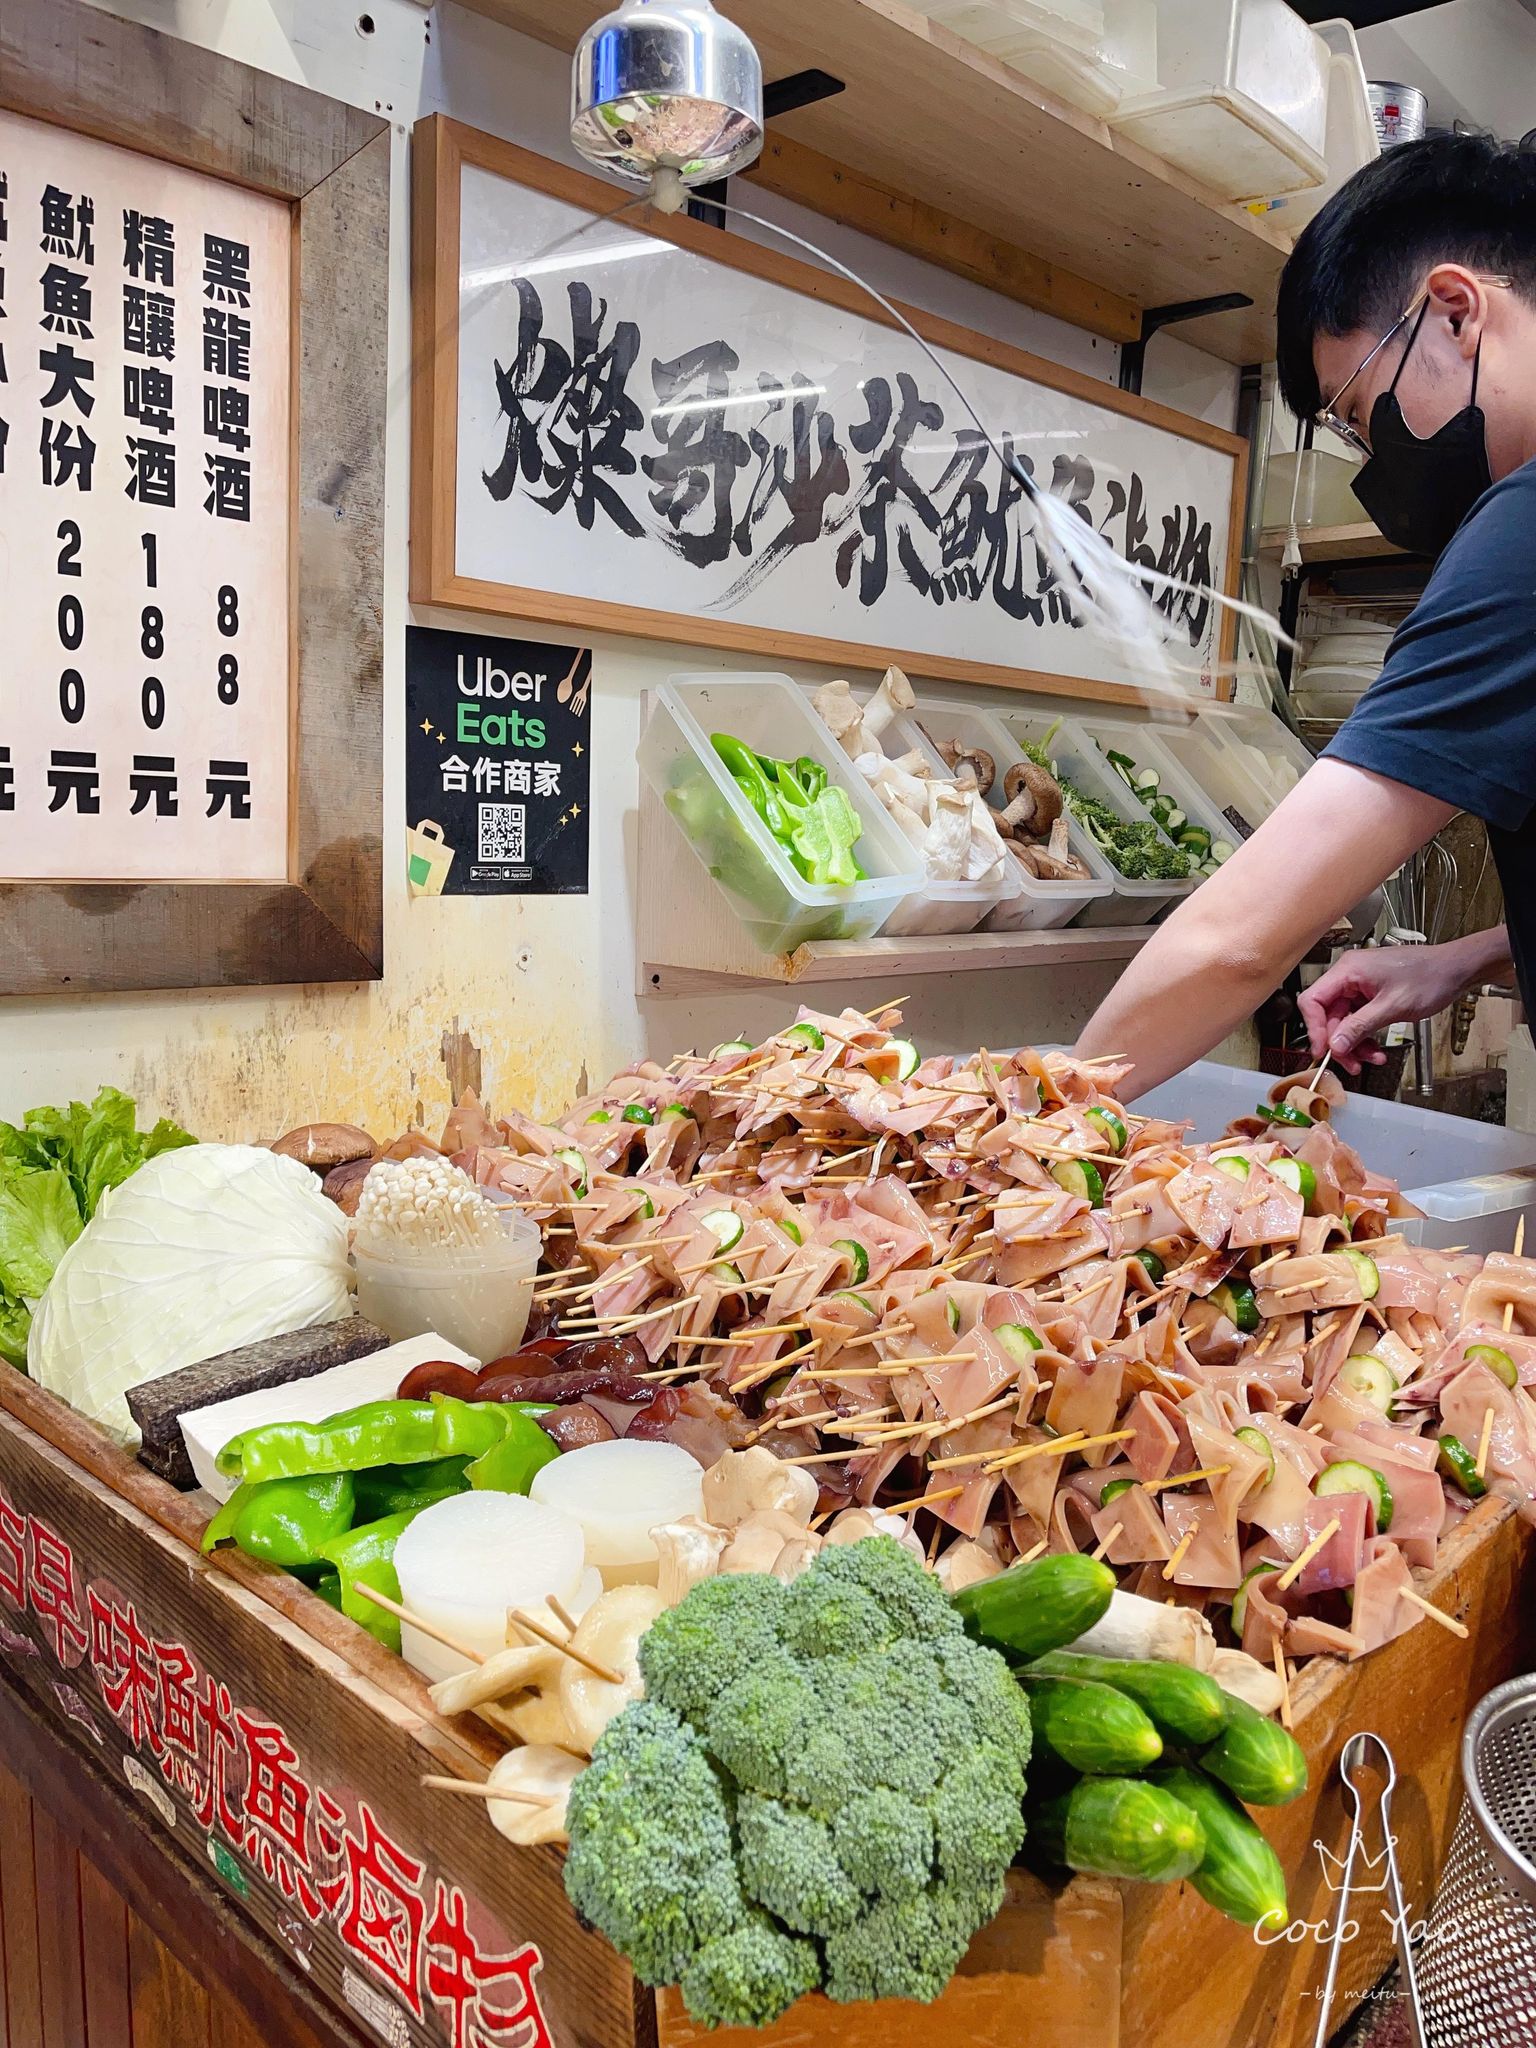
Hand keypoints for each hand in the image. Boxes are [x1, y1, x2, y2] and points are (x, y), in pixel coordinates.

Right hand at [1299, 945, 1471, 1074]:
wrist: (1455, 970)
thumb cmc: (1430, 976)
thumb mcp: (1393, 1007)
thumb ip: (1360, 1027)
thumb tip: (1335, 1044)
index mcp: (1349, 970)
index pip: (1313, 1000)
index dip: (1315, 1028)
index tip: (1323, 1050)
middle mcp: (1349, 976)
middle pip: (1328, 1016)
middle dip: (1340, 1043)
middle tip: (1352, 1063)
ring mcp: (1359, 986)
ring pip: (1343, 1022)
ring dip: (1354, 1044)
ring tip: (1370, 1058)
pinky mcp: (1369, 995)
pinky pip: (1357, 1020)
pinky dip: (1365, 1037)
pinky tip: (1376, 1049)